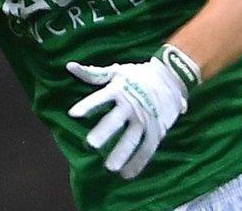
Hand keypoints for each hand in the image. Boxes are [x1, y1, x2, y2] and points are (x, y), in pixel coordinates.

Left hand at [66, 57, 187, 178]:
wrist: (172, 77)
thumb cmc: (139, 75)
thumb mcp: (116, 71)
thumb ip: (93, 73)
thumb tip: (69, 66)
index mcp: (119, 90)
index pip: (100, 98)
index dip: (87, 105)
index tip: (73, 114)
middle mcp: (131, 105)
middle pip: (115, 120)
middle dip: (104, 132)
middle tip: (91, 144)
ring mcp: (145, 119)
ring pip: (132, 138)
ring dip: (121, 153)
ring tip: (110, 167)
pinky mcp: (157, 130)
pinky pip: (147, 148)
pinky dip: (138, 162)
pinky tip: (127, 174)